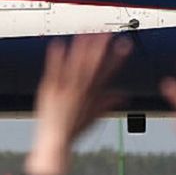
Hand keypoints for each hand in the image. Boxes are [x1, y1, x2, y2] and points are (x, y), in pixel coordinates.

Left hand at [25, 34, 131, 174]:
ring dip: (81, 48)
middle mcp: (81, 91)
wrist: (55, 143)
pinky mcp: (49, 90)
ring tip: (85, 31)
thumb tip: (125, 95)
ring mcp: (64, 90)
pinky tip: (58, 43)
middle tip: (107, 32)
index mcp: (92, 96)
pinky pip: (54, 71)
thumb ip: (107, 102)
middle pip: (93, 65)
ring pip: (75, 65)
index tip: (126, 44)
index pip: (108, 73)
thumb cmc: (73, 130)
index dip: (118, 58)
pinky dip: (56, 58)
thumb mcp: (94, 116)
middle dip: (101, 48)